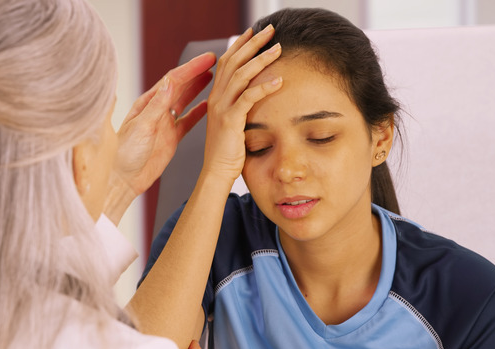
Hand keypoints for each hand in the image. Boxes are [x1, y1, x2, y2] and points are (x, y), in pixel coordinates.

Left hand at [104, 53, 216, 223]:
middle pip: (181, 86)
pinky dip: (198, 113)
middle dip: (197, 73)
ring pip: (185, 101)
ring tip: (214, 77)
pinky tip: (209, 106)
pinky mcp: (171, 139)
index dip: (192, 68)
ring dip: (198, 88)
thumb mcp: (142, 126)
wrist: (123, 179)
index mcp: (147, 103)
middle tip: (216, 62)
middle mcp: (156, 110)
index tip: (208, 59)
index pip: (173, 80)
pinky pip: (188, 122)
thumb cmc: (124, 153)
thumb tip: (170, 83)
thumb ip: (157, 105)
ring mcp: (164, 124)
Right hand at [202, 24, 282, 182]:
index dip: (240, 44)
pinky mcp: (230, 120)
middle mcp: (216, 98)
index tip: (253, 31)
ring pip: (241, 75)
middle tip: (270, 30)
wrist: (216, 172)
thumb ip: (240, 107)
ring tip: (278, 48)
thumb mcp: (232, 123)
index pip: (226, 62)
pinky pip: (248, 98)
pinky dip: (264, 87)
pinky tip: (279, 80)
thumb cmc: (228, 151)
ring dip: (261, 59)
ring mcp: (221, 108)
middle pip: (233, 61)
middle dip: (252, 43)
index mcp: (216, 97)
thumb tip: (254, 96)